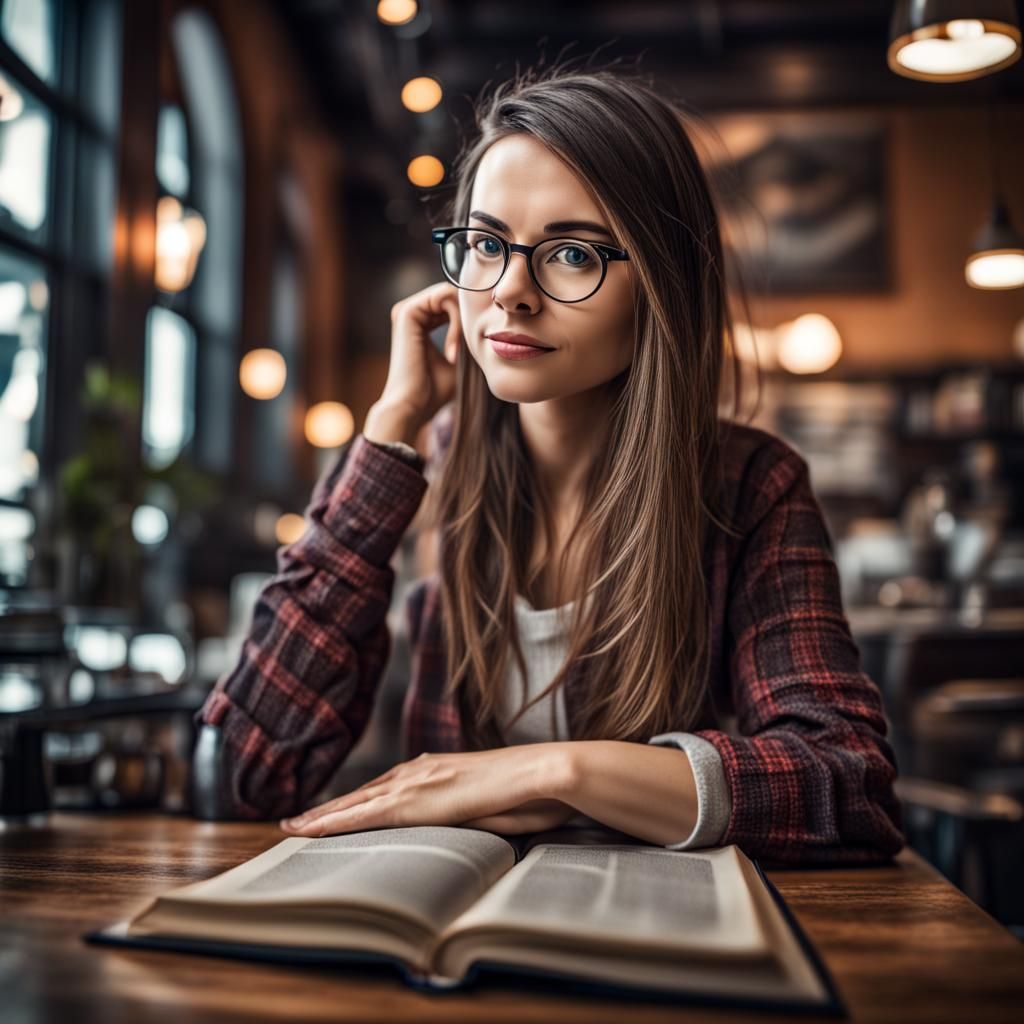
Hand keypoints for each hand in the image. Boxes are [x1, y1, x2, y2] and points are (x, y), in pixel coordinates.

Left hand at [278, 746, 572, 837]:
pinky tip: (312, 829)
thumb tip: (460, 831)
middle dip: (327, 809)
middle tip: (293, 822)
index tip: (329, 812)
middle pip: (364, 794)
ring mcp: (418, 780)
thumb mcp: (490, 808)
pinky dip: (335, 820)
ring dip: (323, 814)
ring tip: (292, 827)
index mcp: (437, 772)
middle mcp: (421, 770)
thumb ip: (467, 815)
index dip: (355, 802)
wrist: (542, 772)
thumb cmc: (528, 794)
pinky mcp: (419, 798)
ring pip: (357, 801)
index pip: (386, 790)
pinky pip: (367, 812)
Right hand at [373, 281, 462, 432]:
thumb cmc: (435, 391)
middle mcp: (412, 313)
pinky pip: (444, 297)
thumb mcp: (459, 360)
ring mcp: (407, 310)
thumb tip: (491, 325)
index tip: (475, 351)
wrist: (413, 406)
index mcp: (420, 322)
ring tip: (458, 353)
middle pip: (454, 295)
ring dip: (463, 322)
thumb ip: (468, 339)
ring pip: (451, 294)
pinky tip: (452, 349)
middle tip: (469, 350)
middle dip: (469, 319)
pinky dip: (456, 321)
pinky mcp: (407, 311)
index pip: (454, 304)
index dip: (471, 320)